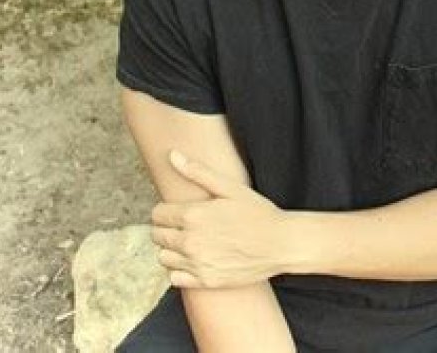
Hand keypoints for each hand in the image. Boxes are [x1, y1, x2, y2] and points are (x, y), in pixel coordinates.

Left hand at [151, 151, 290, 288]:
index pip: (157, 214)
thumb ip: (197, 172)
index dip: (165, 210)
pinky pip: (175, 278)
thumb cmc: (257, 212)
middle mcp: (190, 241)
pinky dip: (180, 269)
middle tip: (185, 223)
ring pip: (163, 257)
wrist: (280, 244)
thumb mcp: (229, 187)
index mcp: (194, 215)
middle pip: (157, 235)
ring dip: (171, 248)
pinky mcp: (205, 281)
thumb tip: (172, 155)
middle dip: (166, 228)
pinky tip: (195, 259)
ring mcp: (197, 264)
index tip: (176, 209)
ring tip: (190, 240)